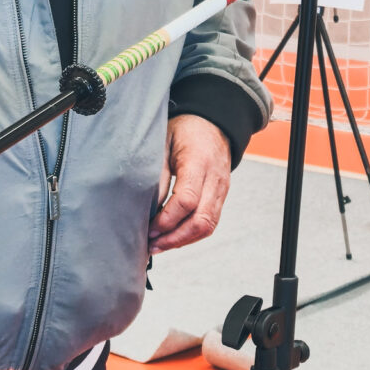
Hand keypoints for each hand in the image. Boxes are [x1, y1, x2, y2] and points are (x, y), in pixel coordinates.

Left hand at [149, 114, 231, 251]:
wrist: (211, 123)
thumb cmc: (183, 130)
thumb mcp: (163, 144)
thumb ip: (157, 174)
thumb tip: (147, 208)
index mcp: (199, 162)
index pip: (187, 200)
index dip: (167, 219)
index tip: (148, 228)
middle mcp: (215, 179)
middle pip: (201, 220)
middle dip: (175, 238)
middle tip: (152, 245)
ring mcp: (222, 189)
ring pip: (208, 226)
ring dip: (183, 240)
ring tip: (159, 246)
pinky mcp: (221, 196)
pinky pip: (210, 222)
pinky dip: (191, 234)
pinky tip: (172, 238)